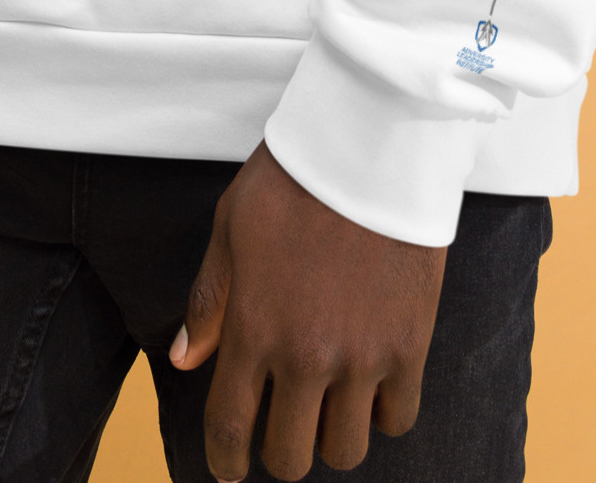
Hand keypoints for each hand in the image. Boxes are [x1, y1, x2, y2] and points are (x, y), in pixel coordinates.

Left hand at [173, 145, 445, 479]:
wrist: (372, 146)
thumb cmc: (293, 178)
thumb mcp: (231, 227)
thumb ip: (210, 301)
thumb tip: (185, 360)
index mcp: (254, 328)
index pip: (231, 428)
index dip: (224, 461)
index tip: (228, 469)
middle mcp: (306, 355)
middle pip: (290, 457)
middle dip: (280, 451)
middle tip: (284, 425)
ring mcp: (362, 356)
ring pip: (345, 450)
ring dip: (331, 435)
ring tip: (329, 404)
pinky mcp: (410, 345)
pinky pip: (397, 418)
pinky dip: (381, 412)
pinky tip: (370, 385)